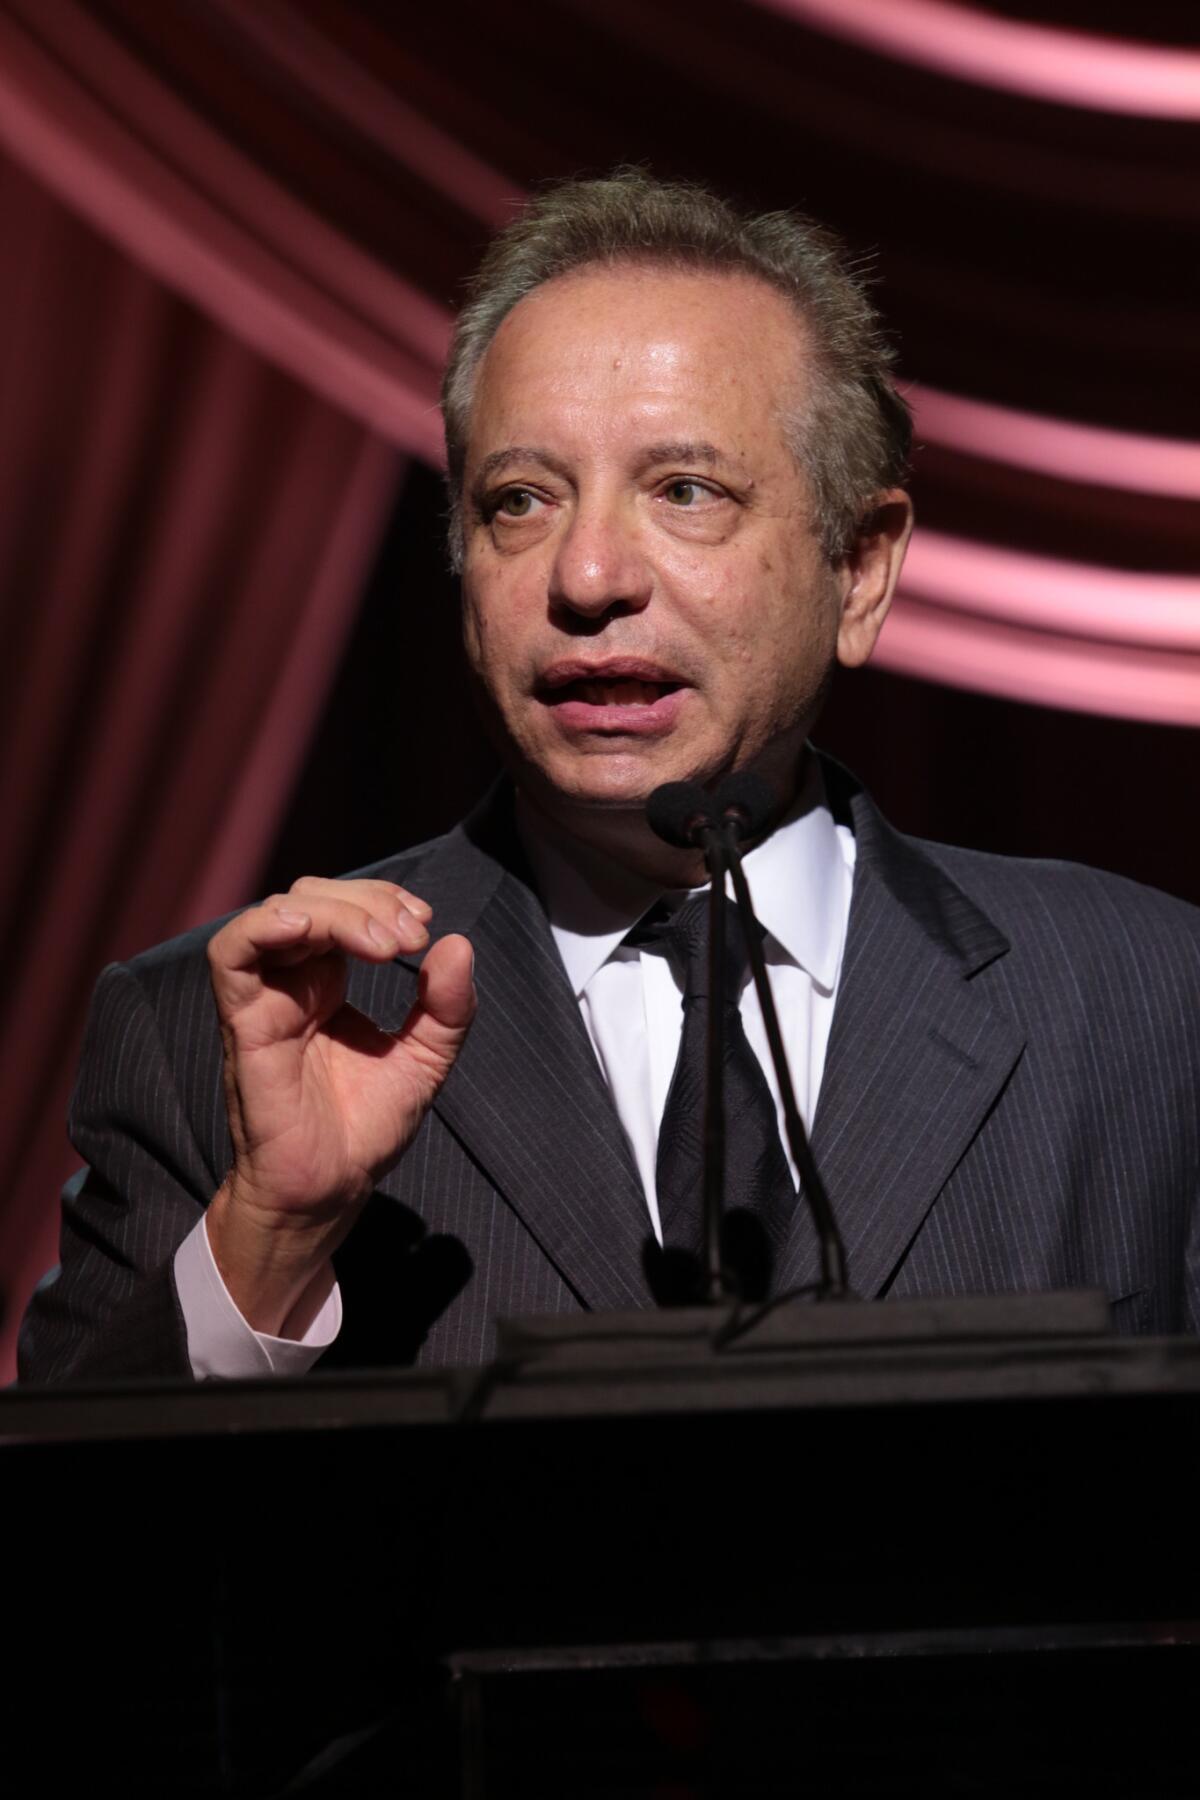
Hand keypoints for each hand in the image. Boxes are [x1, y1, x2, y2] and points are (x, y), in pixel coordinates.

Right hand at [203, 877, 474, 1333]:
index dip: (382, 900)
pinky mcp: (244, 1022)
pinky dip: (265, 926)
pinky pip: (231, 954)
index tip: (424, 925)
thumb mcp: (425, 1058)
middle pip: (313, 896)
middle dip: (368, 901)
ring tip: (382, 943)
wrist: (331, 1190)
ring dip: (334, 911)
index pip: (343, 908)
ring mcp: (265, 998)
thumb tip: (458, 943)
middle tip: (411, 934)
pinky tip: (309, 929)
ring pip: (278, 913)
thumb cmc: (364, 1129)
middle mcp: (291, 982)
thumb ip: (446, 1006)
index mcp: (326, 983)